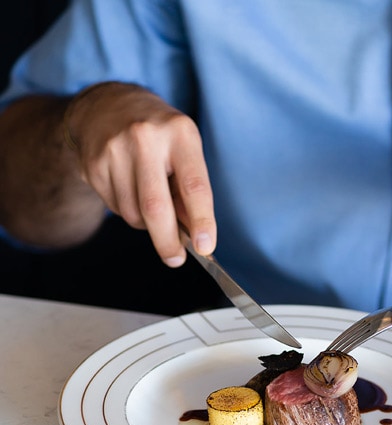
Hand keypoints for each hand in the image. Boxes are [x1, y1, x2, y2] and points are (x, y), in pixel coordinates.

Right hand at [66, 81, 215, 266]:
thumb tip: (198, 239)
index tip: (205, 247)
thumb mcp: (185, 151)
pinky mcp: (93, 165)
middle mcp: (145, 138)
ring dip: (146, 224)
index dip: (201, 221)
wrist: (107, 106)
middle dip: (167, 241)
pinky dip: (128, 212)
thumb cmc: (159, 136)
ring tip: (149, 203)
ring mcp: (114, 150)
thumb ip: (191, 193)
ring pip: (134, 213)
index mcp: (180, 133)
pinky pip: (116, 208)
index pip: (194, 186)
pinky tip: (128, 190)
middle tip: (175, 259)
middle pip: (155, 207)